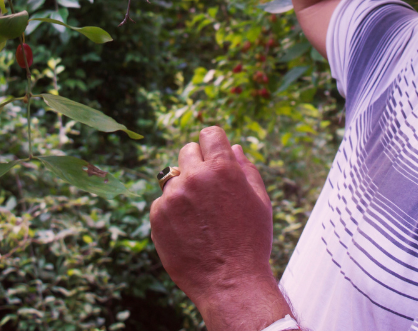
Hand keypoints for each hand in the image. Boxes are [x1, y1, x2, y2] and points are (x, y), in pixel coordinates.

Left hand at [150, 126, 290, 330]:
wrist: (230, 284)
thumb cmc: (250, 242)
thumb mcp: (260, 202)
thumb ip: (246, 169)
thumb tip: (233, 147)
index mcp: (222, 168)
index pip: (209, 133)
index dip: (213, 143)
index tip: (214, 154)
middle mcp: (194, 177)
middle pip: (187, 150)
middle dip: (197, 164)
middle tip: (209, 190)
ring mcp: (173, 197)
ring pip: (173, 178)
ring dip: (183, 189)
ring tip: (199, 217)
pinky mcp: (158, 216)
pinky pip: (162, 202)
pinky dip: (172, 211)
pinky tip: (188, 231)